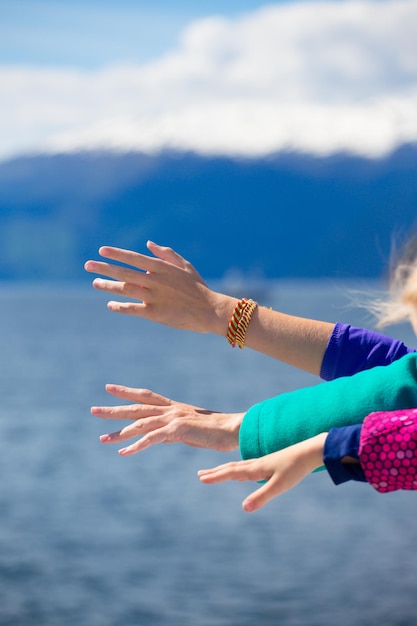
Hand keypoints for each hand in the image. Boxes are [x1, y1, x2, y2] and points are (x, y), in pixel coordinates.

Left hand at [84, 241, 235, 334]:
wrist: (209, 310)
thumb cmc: (198, 288)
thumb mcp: (185, 266)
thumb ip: (166, 254)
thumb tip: (148, 244)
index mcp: (161, 267)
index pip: (133, 258)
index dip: (116, 254)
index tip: (102, 251)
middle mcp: (154, 280)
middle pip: (123, 272)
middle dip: (104, 268)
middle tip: (88, 266)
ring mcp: (153, 297)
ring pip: (124, 289)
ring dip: (108, 286)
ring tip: (95, 283)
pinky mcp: (154, 313)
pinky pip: (132, 309)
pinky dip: (120, 306)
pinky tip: (110, 304)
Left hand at [91, 385, 242, 454]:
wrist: (233, 429)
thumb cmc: (215, 431)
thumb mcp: (189, 430)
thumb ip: (172, 432)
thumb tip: (160, 437)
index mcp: (173, 407)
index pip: (145, 397)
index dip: (127, 392)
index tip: (109, 388)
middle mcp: (170, 410)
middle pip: (136, 408)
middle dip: (114, 409)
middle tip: (93, 410)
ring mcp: (173, 418)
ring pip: (140, 423)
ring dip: (120, 432)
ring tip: (103, 439)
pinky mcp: (177, 430)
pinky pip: (152, 439)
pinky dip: (136, 446)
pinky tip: (124, 453)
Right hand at [198, 433, 326, 512]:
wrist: (310, 451)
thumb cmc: (295, 469)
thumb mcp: (279, 486)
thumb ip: (261, 497)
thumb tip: (244, 508)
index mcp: (255, 468)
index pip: (231, 473)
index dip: (216, 477)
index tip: (201, 479)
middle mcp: (256, 464)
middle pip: (230, 468)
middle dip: (215, 472)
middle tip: (199, 475)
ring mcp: (262, 462)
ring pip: (238, 466)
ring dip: (224, 469)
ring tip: (214, 473)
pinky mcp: (269, 463)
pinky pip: (247, 466)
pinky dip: (237, 469)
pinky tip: (240, 474)